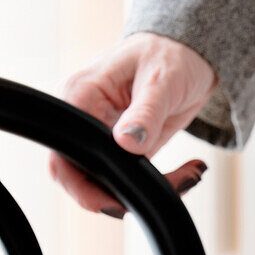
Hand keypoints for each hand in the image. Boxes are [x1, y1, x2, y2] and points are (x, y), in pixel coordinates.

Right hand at [49, 32, 218, 215]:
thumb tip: (126, 142)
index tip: (119, 201)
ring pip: (111, 182)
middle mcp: (86, 118)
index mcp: (82, 96)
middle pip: (82, 176)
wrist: (191, 54)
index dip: (83, 186)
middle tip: (169, 187)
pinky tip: (190, 170)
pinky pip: (134, 177)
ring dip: (150, 189)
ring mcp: (105, 136)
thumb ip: (145, 112)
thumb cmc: (172, 53)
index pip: (64, 152)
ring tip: (190, 174)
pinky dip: (162, 183)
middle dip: (122, 194)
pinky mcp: (126, 148)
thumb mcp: (162, 79)